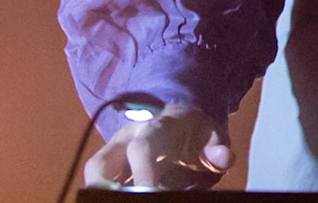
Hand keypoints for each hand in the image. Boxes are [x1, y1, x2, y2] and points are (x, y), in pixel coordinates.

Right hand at [83, 102, 232, 190]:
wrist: (181, 122)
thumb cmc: (195, 133)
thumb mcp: (211, 135)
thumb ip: (216, 147)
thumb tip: (222, 158)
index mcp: (156, 127)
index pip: (142, 147)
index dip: (142, 172)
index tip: (149, 192)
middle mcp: (128, 138)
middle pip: (101, 161)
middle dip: (102, 186)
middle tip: (116, 199)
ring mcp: (115, 153)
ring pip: (94, 172)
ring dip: (99, 190)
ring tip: (112, 201)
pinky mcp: (112, 169)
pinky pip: (101, 183)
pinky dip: (107, 191)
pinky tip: (120, 198)